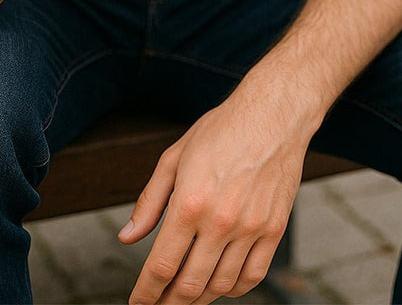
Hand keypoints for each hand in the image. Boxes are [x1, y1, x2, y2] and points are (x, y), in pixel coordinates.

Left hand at [119, 93, 309, 304]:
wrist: (272, 115)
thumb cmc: (221, 131)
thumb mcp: (174, 157)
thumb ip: (149, 202)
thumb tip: (126, 237)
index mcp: (189, 203)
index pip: (161, 267)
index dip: (146, 294)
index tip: (137, 304)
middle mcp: (220, 221)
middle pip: (190, 287)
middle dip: (169, 304)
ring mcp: (250, 228)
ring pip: (221, 287)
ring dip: (200, 298)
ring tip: (186, 294)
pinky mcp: (274, 229)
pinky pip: (253, 276)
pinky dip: (233, 289)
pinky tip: (220, 282)